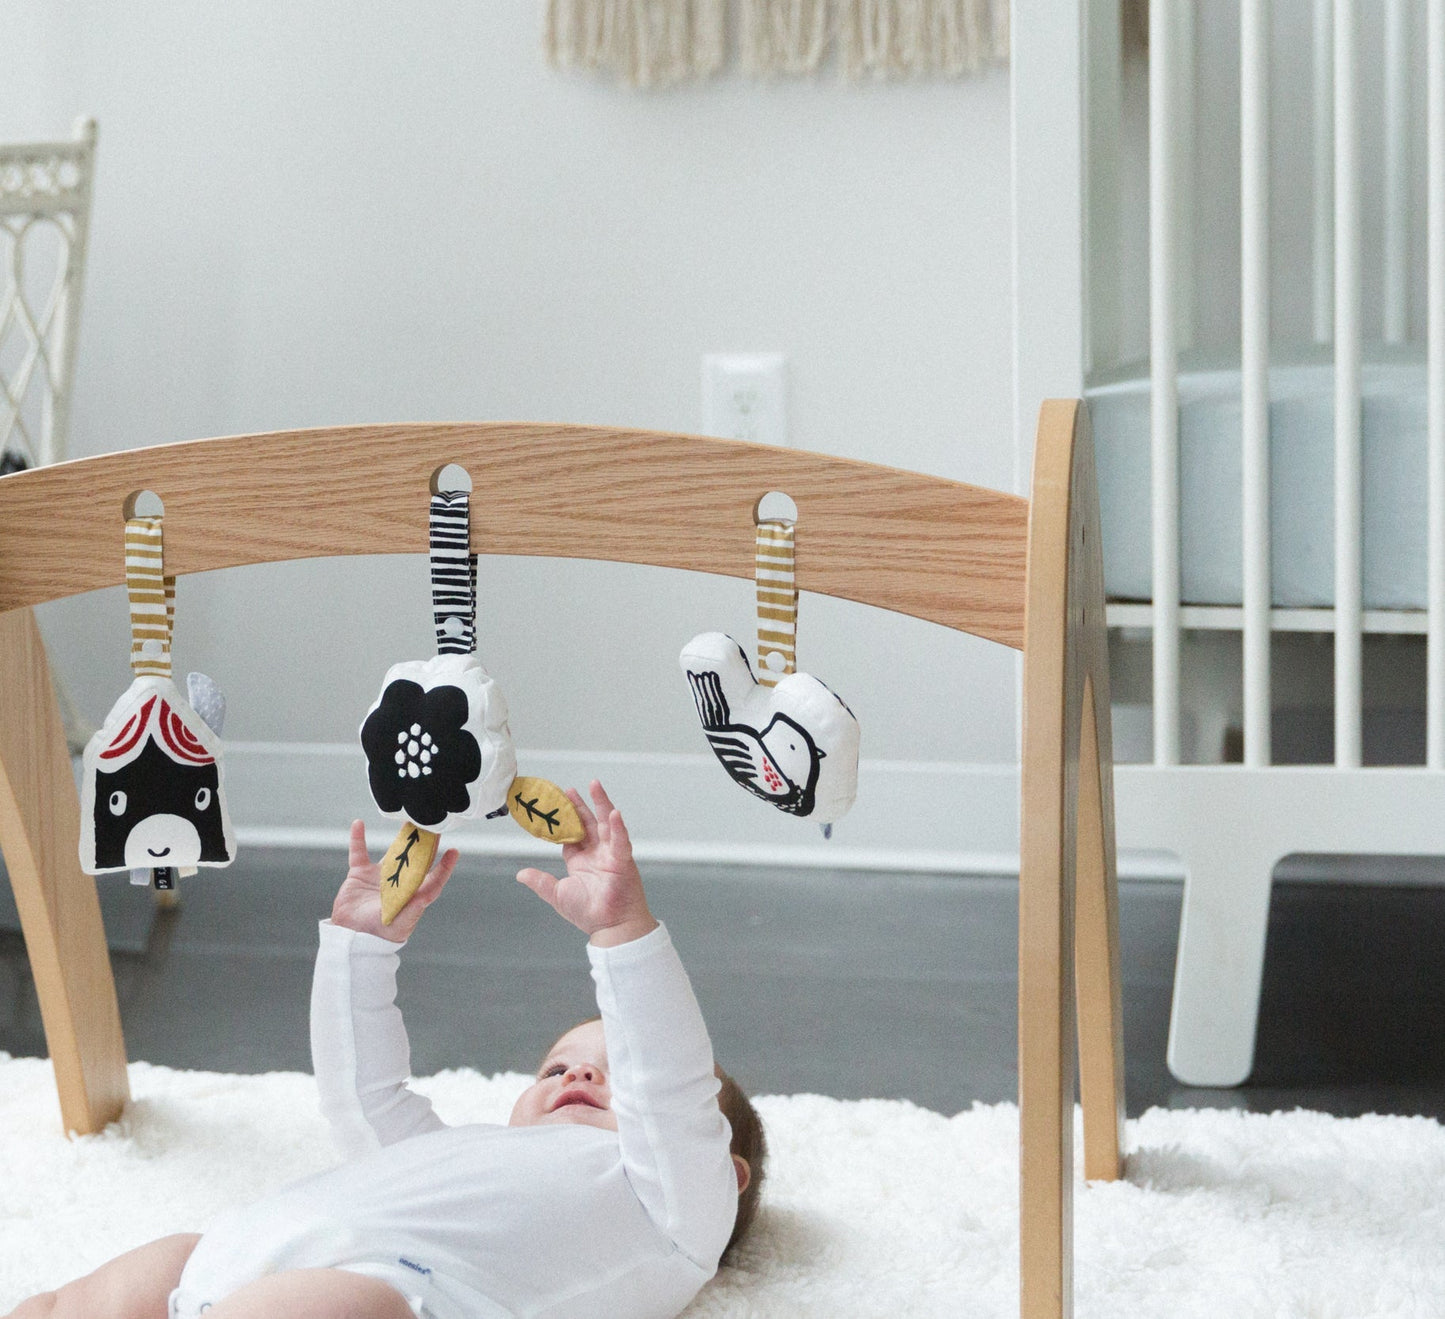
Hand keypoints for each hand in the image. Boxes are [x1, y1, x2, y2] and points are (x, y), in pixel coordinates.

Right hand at [331, 819, 459, 942]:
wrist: (350, 937)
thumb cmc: (379, 935)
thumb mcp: (399, 924)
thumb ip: (413, 910)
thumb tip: (428, 896)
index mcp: (412, 894)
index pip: (433, 877)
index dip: (445, 865)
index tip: (454, 852)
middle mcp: (399, 882)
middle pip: (416, 858)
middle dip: (425, 843)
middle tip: (433, 825)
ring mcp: (379, 877)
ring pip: (393, 851)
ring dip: (400, 837)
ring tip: (409, 819)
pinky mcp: (359, 874)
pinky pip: (358, 852)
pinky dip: (358, 839)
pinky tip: (359, 824)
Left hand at [516, 781, 657, 946]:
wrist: (610, 928)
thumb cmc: (589, 914)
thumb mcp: (558, 894)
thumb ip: (540, 882)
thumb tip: (520, 874)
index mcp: (582, 861)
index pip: (571, 835)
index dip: (563, 820)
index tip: (555, 805)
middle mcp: (597, 854)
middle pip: (588, 823)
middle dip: (579, 805)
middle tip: (569, 789)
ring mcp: (611, 855)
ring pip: (606, 824)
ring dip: (601, 804)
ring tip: (594, 785)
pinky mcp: (623, 860)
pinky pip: (621, 840)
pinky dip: (618, 827)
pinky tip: (613, 813)